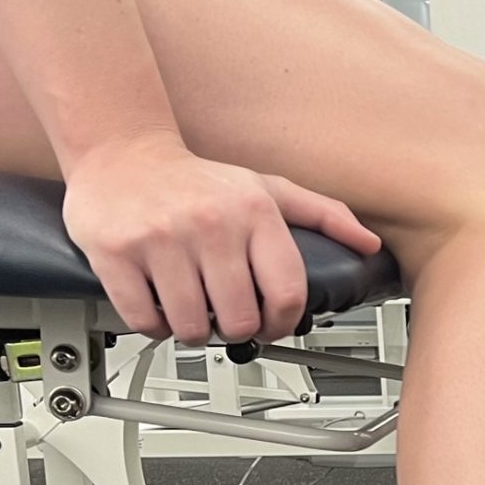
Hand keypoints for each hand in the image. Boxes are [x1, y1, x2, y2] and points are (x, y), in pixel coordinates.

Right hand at [63, 134, 381, 345]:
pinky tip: (159, 304)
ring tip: (191, 308)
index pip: (286, 294)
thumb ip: (323, 215)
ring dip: (193, 330)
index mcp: (254, 212)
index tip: (272, 325)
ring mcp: (161, 239)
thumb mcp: (267, 189)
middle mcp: (210, 223)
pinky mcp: (116, 253)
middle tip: (225, 316)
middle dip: (234, 329)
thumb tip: (368, 244)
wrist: (122, 154)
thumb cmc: (199, 182)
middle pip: (238, 320)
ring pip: (191, 326)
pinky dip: (153, 325)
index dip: (282, 323)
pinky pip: (144, 320)